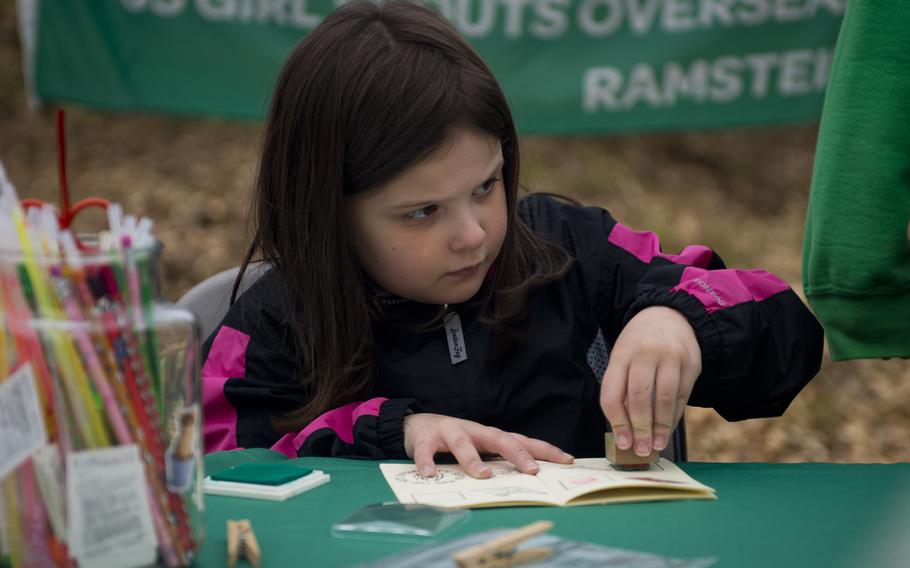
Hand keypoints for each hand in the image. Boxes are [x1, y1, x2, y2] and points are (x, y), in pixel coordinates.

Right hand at [403, 413, 573, 478]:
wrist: (416, 423)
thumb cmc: (455, 439)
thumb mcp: (480, 446)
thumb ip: (497, 459)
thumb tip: (528, 478)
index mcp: (489, 435)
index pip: (522, 440)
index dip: (544, 450)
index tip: (567, 461)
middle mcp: (474, 430)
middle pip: (499, 438)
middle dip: (518, 453)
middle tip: (532, 470)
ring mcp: (450, 432)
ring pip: (463, 444)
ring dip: (473, 460)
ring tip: (483, 475)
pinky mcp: (426, 438)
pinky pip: (426, 451)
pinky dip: (427, 462)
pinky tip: (430, 475)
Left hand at [600, 306, 700, 456]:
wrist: (669, 316)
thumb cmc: (639, 344)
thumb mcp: (623, 358)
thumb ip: (620, 388)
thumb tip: (623, 431)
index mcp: (621, 354)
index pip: (613, 393)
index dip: (617, 422)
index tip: (622, 442)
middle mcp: (645, 353)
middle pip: (639, 397)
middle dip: (640, 428)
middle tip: (640, 450)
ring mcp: (671, 356)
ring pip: (664, 398)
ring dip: (660, 427)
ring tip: (656, 445)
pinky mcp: (692, 362)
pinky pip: (682, 395)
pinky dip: (674, 416)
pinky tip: (668, 429)